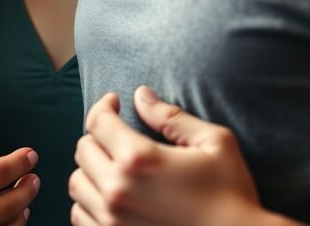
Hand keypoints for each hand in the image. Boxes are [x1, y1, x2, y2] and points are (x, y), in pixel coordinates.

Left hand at [70, 87, 274, 225]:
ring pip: (77, 183)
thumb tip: (140, 95)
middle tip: (117, 137)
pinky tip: (110, 197)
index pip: (98, 121)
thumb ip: (172, 117)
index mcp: (138, 158)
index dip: (104, 106)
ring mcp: (110, 220)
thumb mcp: (215, 144)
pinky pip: (80, 216)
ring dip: (91, 170)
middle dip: (98, 137)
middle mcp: (117, 189)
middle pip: (83, 149)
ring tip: (112, 167)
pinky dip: (89, 203)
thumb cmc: (232, 195)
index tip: (115, 103)